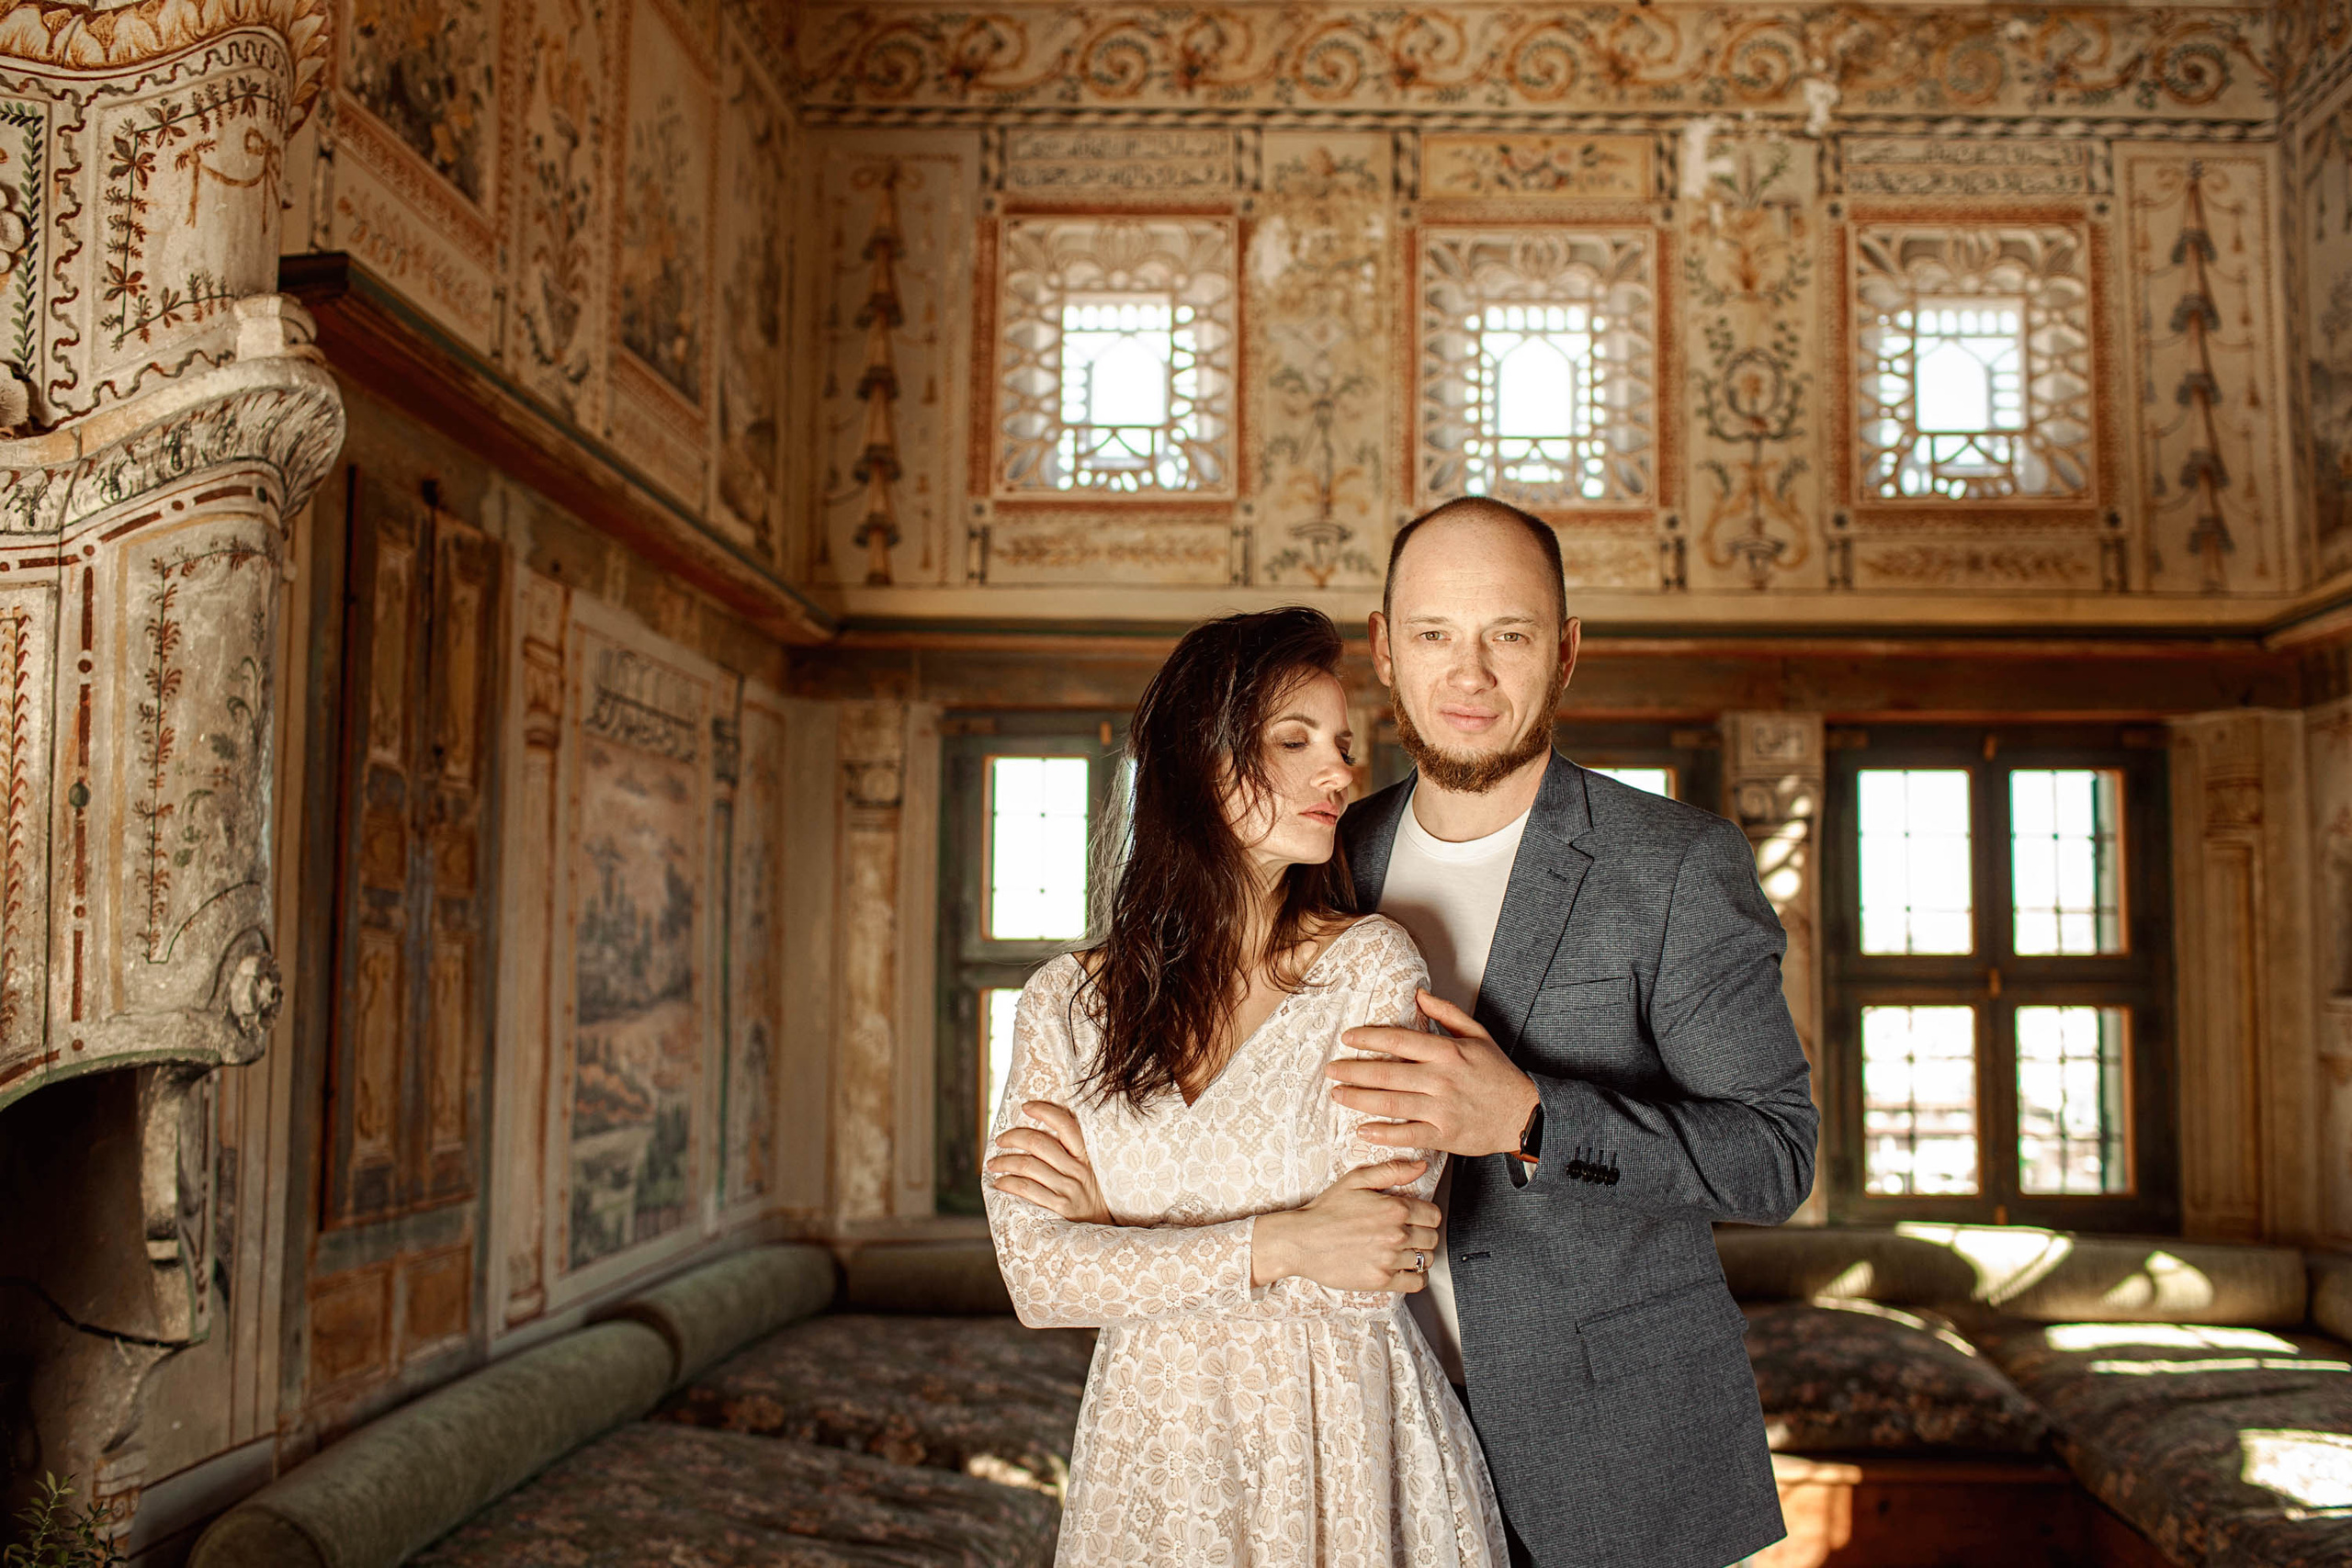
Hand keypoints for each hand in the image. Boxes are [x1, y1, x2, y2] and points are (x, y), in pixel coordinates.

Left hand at [985, 1102, 1112, 1224]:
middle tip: (1000, 1140)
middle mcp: (1078, 1170)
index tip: (1026, 1107)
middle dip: (1013, 1137)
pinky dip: (1008, 1183)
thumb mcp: (1091, 1173)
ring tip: (993, 1164)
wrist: (1105, 1232)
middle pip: (1038, 1143)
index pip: (1066, 1125)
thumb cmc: (1092, 1199)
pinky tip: (1000, 1183)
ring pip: (1027, 1165)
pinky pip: (1026, 1188)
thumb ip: (1071, 1156)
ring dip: (1004, 1161)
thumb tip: (1036, 1139)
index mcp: (1086, 1157)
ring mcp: (1069, 1189)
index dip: (1044, 1111)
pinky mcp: (1060, 1208)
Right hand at [1253, 1160, 1441, 1292]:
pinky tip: (1404, 1269)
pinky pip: (1416, 1282)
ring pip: (1426, 1260)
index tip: (1416, 1219)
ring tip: (1403, 1251)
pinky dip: (1416, 1277)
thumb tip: (1421, 1166)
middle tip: (1409, 1235)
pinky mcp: (1381, 1280)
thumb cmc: (1325, 1211)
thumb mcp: (1355, 1181)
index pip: (1433, 1215)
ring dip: (1419, 1255)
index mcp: (1394, 1208)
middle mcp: (1396, 1234)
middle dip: (1424, 1235)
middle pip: (1432, 1239)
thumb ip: (1391, 1171)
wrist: (1301, 1241)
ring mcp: (1389, 1259)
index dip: (1426, 1216)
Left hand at [1329, 990, 1541, 1157]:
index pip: (1398, 1040)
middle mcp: (1442, 1079)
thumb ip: (1447, 1013)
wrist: (1524, 1114)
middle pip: (1387, 1073)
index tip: (1347, 1038)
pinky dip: (1383, 1133)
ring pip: (1391, 1104)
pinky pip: (1408, 1135)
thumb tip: (1418, 994)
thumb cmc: (1498, 1074)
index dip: (1368, 1038)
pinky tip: (1362, 1130)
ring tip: (1337, 1094)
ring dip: (1359, 1099)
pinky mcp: (1446, 1136)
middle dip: (1353, 1070)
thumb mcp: (1478, 1035)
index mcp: (1447, 1052)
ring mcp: (1443, 1110)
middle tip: (1330, 1069)